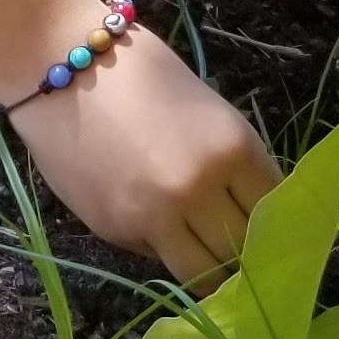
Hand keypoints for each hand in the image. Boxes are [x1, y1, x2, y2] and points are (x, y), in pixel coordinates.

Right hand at [9, 32, 282, 283]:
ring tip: (206, 252)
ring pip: (203, 274)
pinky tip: (160, 223)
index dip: (278, 228)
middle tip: (242, 248)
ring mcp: (155, 217)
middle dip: (246, 254)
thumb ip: (234, 165)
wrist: (60, 63)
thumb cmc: (140, 72)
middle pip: (243, 252)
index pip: (276, 215)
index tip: (276, 233)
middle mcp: (199, 190)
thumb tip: (252, 214)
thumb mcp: (209, 112)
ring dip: (210, 268)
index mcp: (232, 149)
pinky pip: (159, 258)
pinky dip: (167, 249)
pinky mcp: (116, 231)